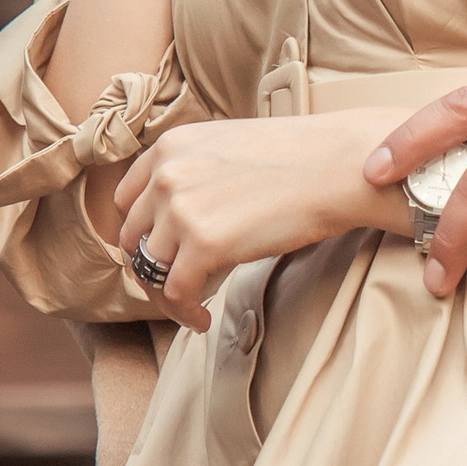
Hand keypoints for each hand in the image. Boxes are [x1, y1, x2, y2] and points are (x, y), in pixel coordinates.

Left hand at [116, 114, 397, 328]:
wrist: (339, 166)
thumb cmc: (301, 158)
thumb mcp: (228, 147)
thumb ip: (195, 173)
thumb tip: (184, 217)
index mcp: (171, 146)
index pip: (127, 200)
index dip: (142, 232)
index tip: (160, 254)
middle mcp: (167, 174)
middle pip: (133, 237)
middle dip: (152, 266)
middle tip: (176, 287)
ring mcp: (182, 208)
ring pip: (150, 269)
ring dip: (167, 296)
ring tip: (191, 308)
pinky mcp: (204, 243)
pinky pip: (176, 293)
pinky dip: (185, 314)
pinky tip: (202, 319)